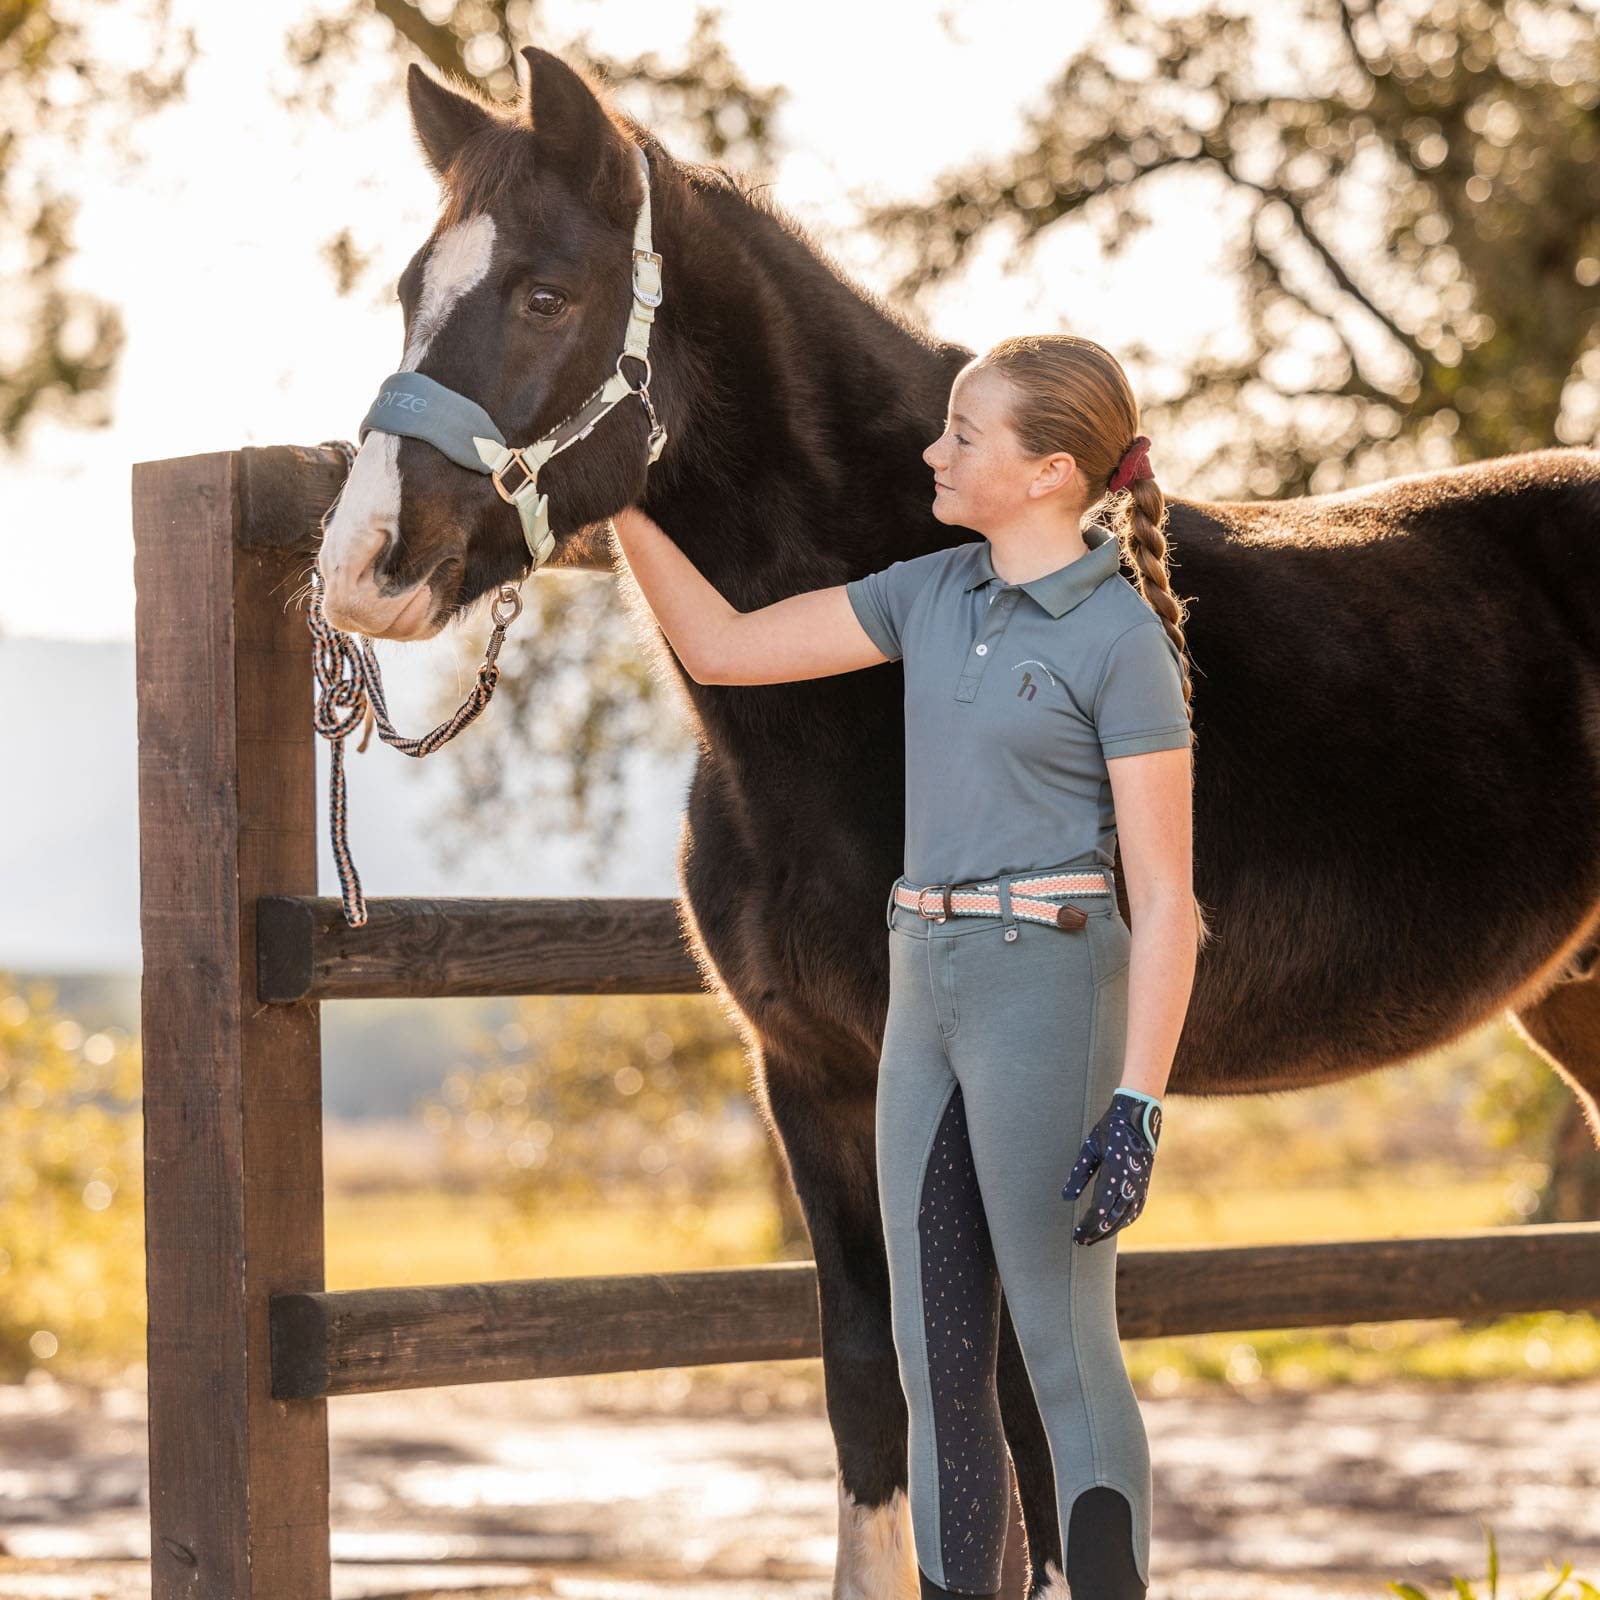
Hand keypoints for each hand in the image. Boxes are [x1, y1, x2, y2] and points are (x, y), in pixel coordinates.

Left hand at [1062, 1089, 1162, 1245]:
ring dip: (1109, 1230)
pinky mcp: (1144, 1185)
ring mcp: (1140, 1185)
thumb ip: (1079, 1174)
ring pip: (1125, 1217)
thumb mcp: (1090, 1149)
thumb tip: (1065, 1198)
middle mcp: (1130, 1183)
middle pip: (1112, 1218)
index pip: (1100, 1208)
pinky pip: (1135, 1210)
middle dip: (1096, 1233)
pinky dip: (1124, 1222)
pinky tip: (1114, 1227)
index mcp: (1115, 1173)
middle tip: (1081, 1243)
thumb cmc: (1109, 1131)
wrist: (1137, 1118)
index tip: (1076, 1235)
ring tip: (1094, 1239)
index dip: (1088, 1225)